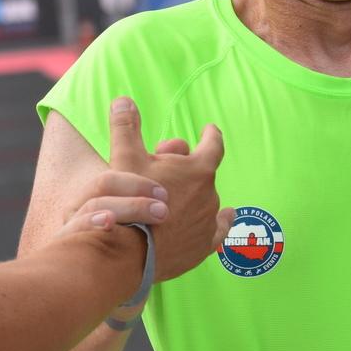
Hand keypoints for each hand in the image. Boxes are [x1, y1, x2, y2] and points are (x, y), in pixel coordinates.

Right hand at [108, 97, 233, 283]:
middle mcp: (210, 193)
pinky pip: (219, 229)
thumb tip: (123, 99)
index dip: (210, 135)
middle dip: (186, 168)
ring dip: (193, 195)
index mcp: (198, 169)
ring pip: (205, 200)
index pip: (212, 144)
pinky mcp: (205, 244)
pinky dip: (222, 221)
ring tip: (170, 199)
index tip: (209, 130)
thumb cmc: (130, 201)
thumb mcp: (125, 158)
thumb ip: (126, 127)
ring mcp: (209, 220)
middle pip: (202, 173)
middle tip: (162, 172)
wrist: (131, 251)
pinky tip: (227, 217)